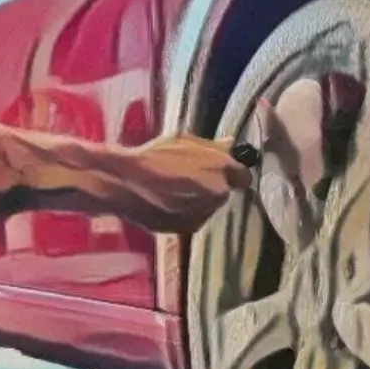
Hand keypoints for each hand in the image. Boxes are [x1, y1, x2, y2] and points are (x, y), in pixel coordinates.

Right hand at [91, 134, 252, 233]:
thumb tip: (229, 144)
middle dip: (211, 186)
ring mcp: (204, 213)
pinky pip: (193, 218)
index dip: (232, 173)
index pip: (243, 176)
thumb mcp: (182, 140)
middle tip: (187, 177)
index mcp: (220, 168)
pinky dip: (184, 212)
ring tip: (171, 190)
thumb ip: (210, 146)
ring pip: (207, 207)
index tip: (222, 170)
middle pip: (223, 192)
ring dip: (197, 200)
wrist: (126, 184)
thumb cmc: (153, 156)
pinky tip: (166, 202)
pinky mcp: (189, 228)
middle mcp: (218, 194)